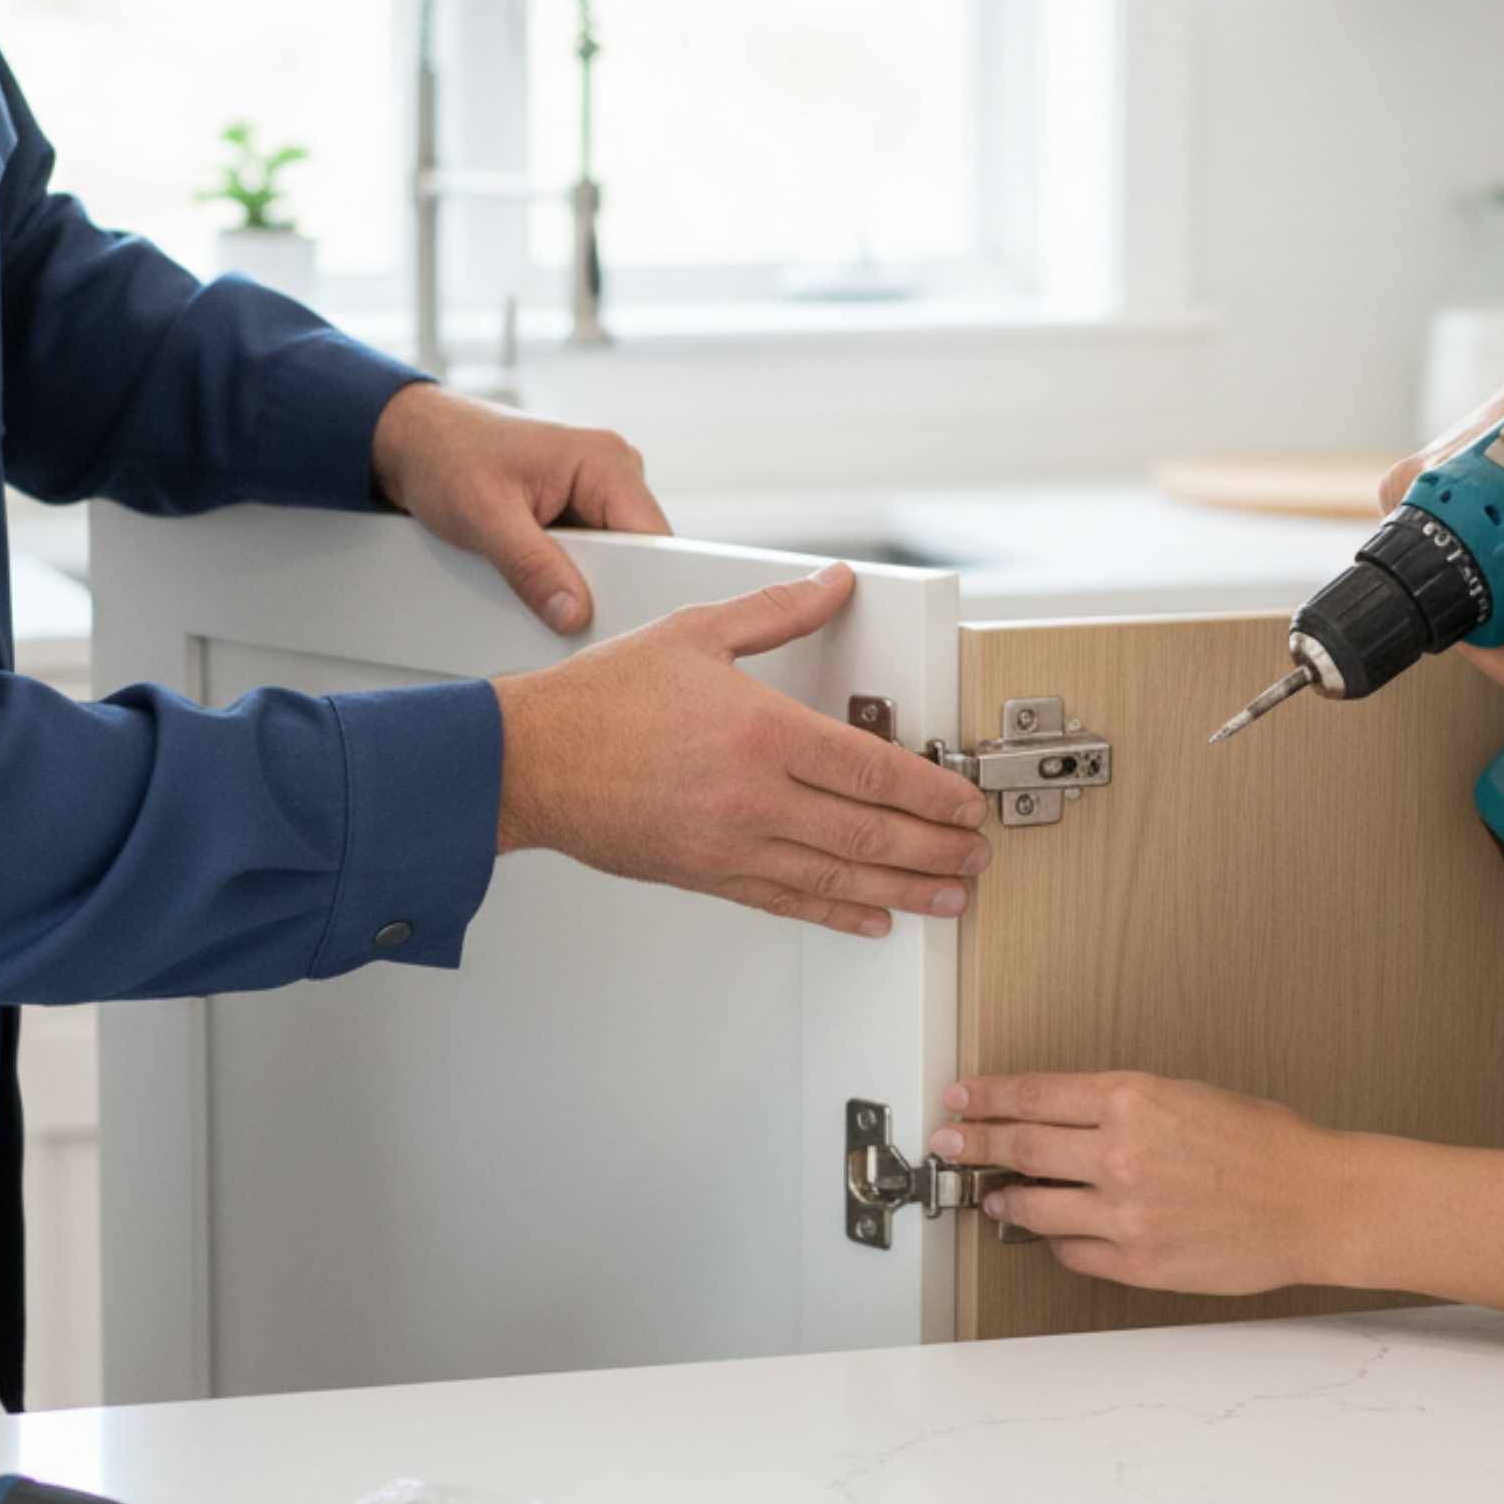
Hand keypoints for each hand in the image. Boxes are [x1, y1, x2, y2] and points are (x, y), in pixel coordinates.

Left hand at [371, 382, 669, 632]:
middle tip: (568, 621)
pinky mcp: (582, 509)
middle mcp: (615, 472)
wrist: (416, 440)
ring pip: (619, 561)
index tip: (617, 628)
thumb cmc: (446, 456)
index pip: (654, 539)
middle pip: (642, 554)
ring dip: (587, 586)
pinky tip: (544, 586)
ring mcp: (601, 491)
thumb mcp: (485, 517)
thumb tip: (575, 615)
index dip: (643, 587)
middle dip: (609, 591)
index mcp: (606, 462)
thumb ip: (533, 567)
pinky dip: (572, 577)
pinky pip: (595, 556)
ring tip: (548, 600)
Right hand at [493, 562, 992, 937]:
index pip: (873, 768)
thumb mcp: (696, 632)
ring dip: (903, 891)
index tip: (966, 802)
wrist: (529, 762)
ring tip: (948, 897)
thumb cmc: (601, 701)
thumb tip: (833, 585)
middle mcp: (755, 796)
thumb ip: (776, 613)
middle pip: (870, 832)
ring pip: (839, 877)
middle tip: (975, 856)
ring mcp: (733, 844)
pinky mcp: (709, 875)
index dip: (932, 791)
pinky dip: (837, 914)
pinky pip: (788, 902)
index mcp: (762, 730)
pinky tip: (871, 918)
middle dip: (935, 849)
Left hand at [932, 1070, 1340, 1294]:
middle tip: (948, 1142)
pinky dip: (1058, 1241)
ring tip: (994, 1196)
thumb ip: (1119, 1106)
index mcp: (1130, 1099)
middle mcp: (1119, 1154)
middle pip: (1018, 1147)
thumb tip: (1061, 1117)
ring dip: (1006, 1200)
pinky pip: (1073, 1253)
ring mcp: (1124, 1214)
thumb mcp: (1184, 1094)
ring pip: (1034, 1208)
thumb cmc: (1263, 1144)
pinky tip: (1056, 1232)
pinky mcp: (1137, 1262)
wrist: (1314, 1203)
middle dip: (972, 1144)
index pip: (1031, 1095)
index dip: (985, 1097)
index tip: (959, 1098)